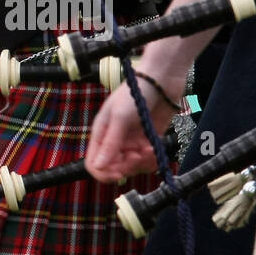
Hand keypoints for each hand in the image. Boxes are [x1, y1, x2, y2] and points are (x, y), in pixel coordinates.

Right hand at [85, 67, 184, 182]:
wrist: (161, 80)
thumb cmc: (136, 93)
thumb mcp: (119, 118)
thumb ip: (110, 143)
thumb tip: (98, 167)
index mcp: (102, 133)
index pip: (94, 163)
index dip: (104, 173)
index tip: (119, 173)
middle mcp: (115, 139)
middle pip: (114, 168)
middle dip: (127, 166)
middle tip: (137, 155)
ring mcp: (132, 141)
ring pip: (132, 166)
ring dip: (142, 162)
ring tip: (149, 149)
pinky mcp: (148, 140)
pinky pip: (147, 160)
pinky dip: (152, 159)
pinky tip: (155, 149)